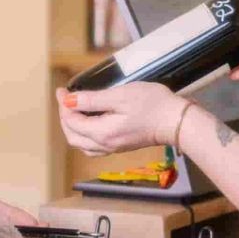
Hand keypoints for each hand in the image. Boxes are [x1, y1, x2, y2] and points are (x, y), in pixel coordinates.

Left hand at [58, 84, 189, 155]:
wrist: (176, 121)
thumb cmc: (152, 105)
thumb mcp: (119, 96)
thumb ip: (92, 100)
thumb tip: (69, 101)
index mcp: (102, 133)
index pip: (71, 121)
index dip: (63, 105)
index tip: (62, 90)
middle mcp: (105, 144)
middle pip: (72, 136)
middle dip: (64, 117)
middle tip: (65, 99)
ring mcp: (113, 147)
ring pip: (81, 144)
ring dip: (73, 127)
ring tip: (74, 110)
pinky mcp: (121, 146)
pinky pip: (93, 146)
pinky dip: (84, 135)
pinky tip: (89, 124)